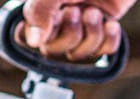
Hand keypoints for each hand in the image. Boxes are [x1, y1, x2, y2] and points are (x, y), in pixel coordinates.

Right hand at [18, 0, 134, 60]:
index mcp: (41, 4)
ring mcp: (82, 22)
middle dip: (70, 34)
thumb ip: (40, 10)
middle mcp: (58, 15)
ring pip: (79, 53)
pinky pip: (104, 51)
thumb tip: (33, 41)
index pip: (27, 36)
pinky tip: (112, 23)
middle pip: (54, 50)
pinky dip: (109, 40)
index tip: (55, 19)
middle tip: (78, 10)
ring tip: (95, 11)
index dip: (40, 36)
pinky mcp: (104, 26)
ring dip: (91, 35)